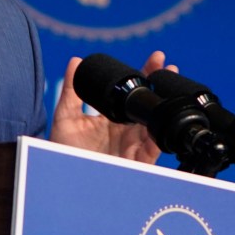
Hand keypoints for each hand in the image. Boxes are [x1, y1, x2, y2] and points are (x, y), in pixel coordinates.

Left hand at [49, 51, 172, 163]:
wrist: (62, 178)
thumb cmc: (63, 151)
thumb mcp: (66, 118)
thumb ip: (71, 91)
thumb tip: (75, 60)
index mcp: (111, 118)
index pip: (131, 94)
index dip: (144, 75)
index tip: (156, 57)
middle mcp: (125, 131)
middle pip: (147, 105)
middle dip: (160, 86)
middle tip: (168, 65)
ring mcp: (132, 145)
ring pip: (154, 124)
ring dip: (163, 108)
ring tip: (171, 88)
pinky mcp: (136, 163)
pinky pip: (152, 150)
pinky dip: (158, 138)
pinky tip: (161, 121)